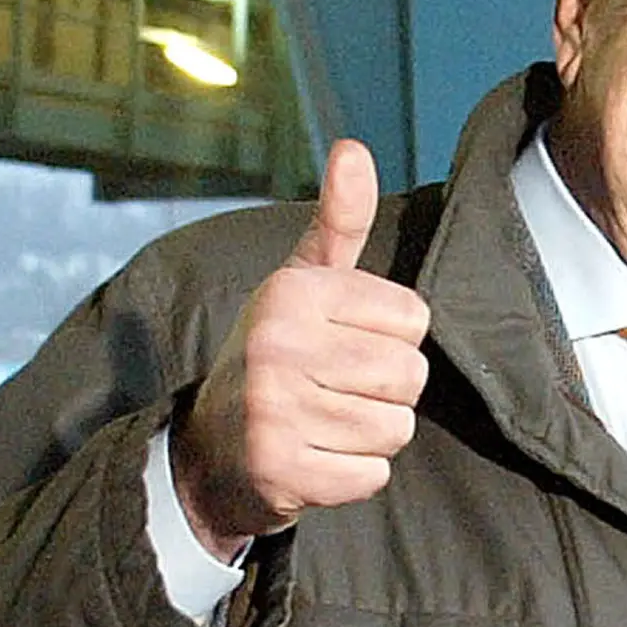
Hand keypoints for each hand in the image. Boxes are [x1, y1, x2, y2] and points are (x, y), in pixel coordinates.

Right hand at [172, 140, 429, 559]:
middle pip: (411, 376)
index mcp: (293, 292)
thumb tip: (354, 148)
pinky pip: (372, 477)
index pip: (414, 318)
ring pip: (395, 429)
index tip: (346, 344)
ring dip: (372, 437)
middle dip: (388, 392)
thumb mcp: (303, 283)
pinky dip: (355, 477)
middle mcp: (278, 345)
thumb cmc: (277, 357)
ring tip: (327, 425)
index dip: (392, 338)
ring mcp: (275, 411)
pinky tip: (318, 460)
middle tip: (339, 392)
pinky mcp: (281, 471)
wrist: (213, 449)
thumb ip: (339, 222)